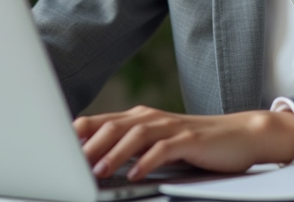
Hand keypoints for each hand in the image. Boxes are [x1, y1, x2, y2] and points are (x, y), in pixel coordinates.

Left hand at [74, 105, 293, 181]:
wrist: (238, 135)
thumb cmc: (194, 144)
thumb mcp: (156, 144)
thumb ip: (129, 148)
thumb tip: (94, 160)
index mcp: (139, 118)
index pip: (102, 121)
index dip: (79, 133)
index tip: (54, 146)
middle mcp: (151, 118)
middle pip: (113, 126)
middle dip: (90, 144)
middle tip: (70, 162)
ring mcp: (170, 127)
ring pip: (135, 135)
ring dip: (115, 153)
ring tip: (99, 170)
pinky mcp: (189, 140)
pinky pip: (164, 150)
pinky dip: (148, 161)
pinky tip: (136, 174)